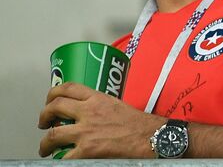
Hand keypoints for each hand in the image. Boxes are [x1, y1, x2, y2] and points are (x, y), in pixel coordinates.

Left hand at [37, 82, 162, 158]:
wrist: (152, 136)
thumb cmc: (140, 124)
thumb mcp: (118, 105)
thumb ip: (101, 106)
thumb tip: (89, 114)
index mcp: (98, 98)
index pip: (68, 88)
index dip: (53, 93)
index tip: (50, 100)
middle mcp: (88, 112)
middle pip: (55, 107)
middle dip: (43, 116)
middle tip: (44, 123)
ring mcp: (86, 131)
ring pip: (53, 134)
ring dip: (44, 143)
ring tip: (45, 147)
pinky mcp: (88, 149)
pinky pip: (64, 157)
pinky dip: (59, 159)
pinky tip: (60, 160)